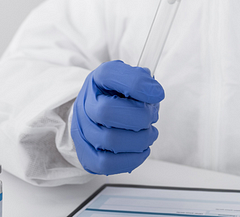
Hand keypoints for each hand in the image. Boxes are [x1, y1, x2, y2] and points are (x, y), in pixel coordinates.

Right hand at [71, 60, 164, 174]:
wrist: (94, 113)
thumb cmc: (115, 95)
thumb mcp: (129, 77)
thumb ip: (141, 79)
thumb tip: (154, 93)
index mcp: (98, 80)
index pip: (109, 75)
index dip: (137, 85)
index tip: (157, 94)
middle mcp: (85, 104)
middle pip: (107, 112)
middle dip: (139, 117)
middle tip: (151, 117)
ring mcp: (83, 131)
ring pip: (109, 141)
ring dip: (139, 140)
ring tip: (149, 134)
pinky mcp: (86, 155)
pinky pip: (106, 164)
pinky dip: (131, 159)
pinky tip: (141, 150)